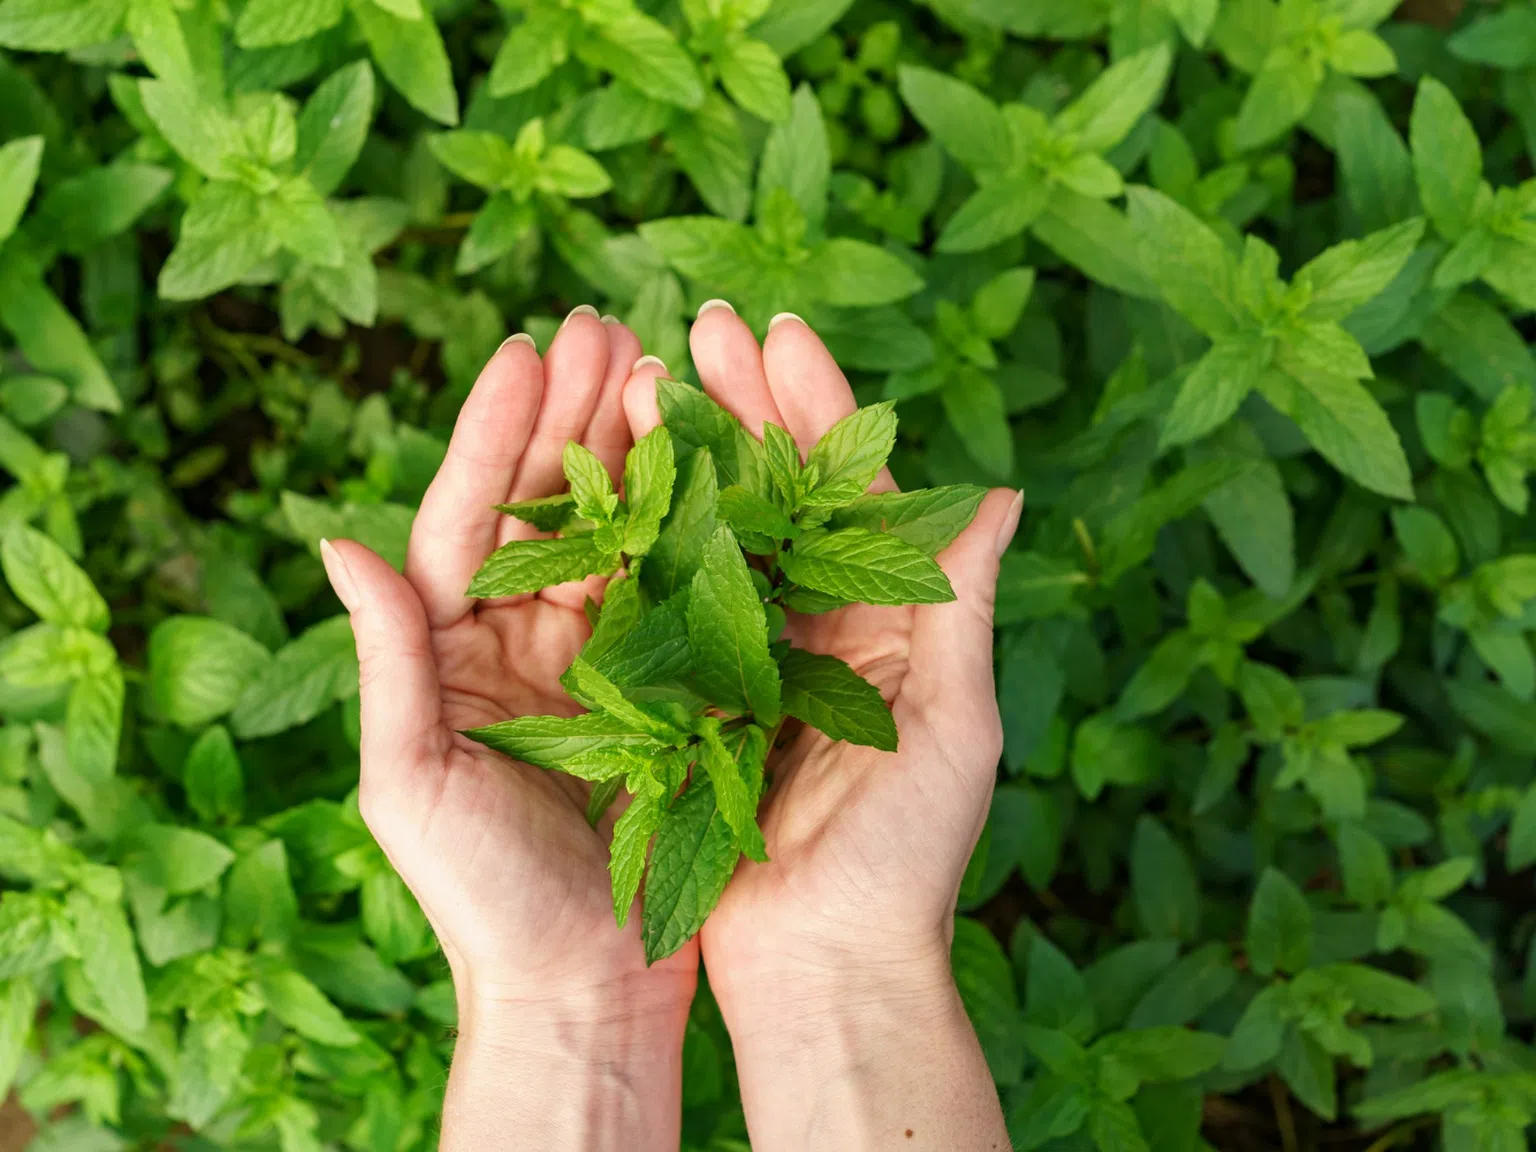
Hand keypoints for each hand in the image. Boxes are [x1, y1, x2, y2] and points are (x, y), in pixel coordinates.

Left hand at [320, 310, 696, 1150]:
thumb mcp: (414, 781)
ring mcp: (599, 658)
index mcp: (455, 650)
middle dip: (574, 412)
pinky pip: (676, 590)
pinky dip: (692, 524)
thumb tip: (337, 541)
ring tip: (661, 364)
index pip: (470, 518)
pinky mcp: (666, 688)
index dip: (496, 433)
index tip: (528, 349)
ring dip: (636, 448)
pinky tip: (715, 463)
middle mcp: (525, 639)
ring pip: (617, 531)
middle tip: (606, 323)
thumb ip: (388, 660)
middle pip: (548, 504)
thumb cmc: (482, 900)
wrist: (582, 986)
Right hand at [621, 304, 1021, 1149]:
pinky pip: (669, 605)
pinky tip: (613, 481)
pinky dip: (646, 542)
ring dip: (689, 454)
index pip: (854, 488)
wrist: (824, 967)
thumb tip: (1002, 493)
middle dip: (744, 403)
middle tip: (700, 324)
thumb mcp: (954, 729)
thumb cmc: (907, 860)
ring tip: (647, 374)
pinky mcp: (694, 699)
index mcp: (889, 619)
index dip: (818, 406)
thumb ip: (960, 608)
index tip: (777, 331)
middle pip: (781, 491)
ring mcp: (752, 658)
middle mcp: (821, 625)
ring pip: (718, 532)